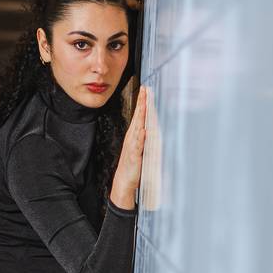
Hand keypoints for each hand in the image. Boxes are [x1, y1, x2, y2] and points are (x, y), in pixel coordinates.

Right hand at [110, 85, 147, 207]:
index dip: (143, 104)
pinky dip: (139, 137)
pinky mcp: (134, 156)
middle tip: (145, 90)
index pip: (139, 117)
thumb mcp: (140, 150)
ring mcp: (132, 147)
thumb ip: (144, 139)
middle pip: (138, 118)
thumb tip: (149, 128)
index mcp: (135, 136)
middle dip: (141, 104)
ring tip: (144, 104)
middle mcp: (132, 139)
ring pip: (137, 127)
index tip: (145, 91)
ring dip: (140, 116)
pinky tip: (142, 130)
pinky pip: (136, 145)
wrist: (124, 182)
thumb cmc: (132, 167)